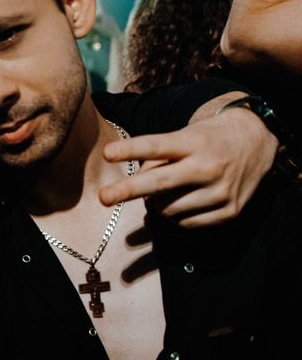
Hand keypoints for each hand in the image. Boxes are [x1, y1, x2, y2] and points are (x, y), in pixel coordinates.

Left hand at [99, 107, 277, 227]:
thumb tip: (135, 190)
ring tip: (171, 188)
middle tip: (103, 197)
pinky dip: (176, 215)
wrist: (256, 141)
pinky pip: (185, 223)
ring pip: (167, 208)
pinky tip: (186, 200)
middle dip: (128, 190)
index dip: (130, 150)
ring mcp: (221, 191)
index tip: (107, 153)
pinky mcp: (229, 211)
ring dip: (158, 202)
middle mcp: (208, 166)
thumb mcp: (184, 136)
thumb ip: (157, 158)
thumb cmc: (207, 139)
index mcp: (194, 142)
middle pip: (160, 182)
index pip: (156, 146)